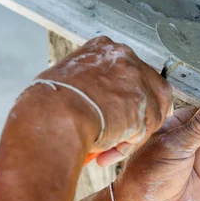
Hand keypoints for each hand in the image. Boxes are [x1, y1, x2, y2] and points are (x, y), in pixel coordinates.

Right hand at [33, 36, 172, 165]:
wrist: (54, 116)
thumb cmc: (48, 104)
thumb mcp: (63, 77)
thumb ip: (85, 80)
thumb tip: (87, 95)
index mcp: (105, 48)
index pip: (130, 68)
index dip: (131, 92)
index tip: (123, 107)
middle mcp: (126, 58)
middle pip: (151, 86)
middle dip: (144, 111)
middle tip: (130, 130)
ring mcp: (138, 81)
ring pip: (151, 111)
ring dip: (134, 132)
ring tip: (109, 146)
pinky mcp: (145, 106)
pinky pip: (144, 131)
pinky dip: (128, 145)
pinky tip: (109, 151)